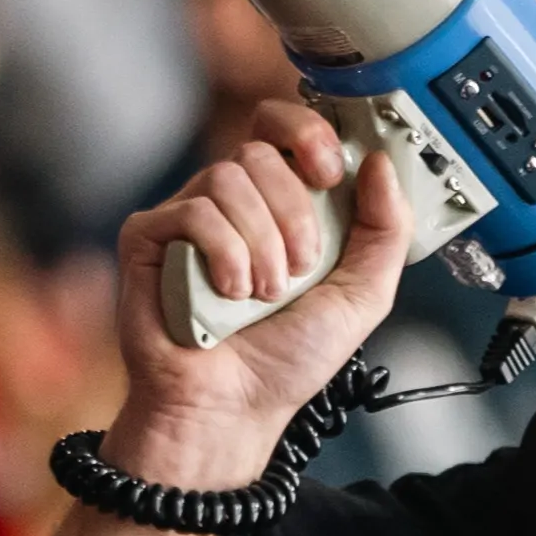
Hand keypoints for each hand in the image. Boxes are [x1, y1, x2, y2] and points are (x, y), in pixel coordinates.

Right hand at [105, 101, 415, 489]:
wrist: (233, 409)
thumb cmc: (287, 358)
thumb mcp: (363, 295)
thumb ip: (386, 229)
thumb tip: (381, 162)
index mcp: (281, 200)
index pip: (286, 125)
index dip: (309, 132)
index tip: (330, 173)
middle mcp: (233, 200)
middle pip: (261, 149)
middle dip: (293, 211)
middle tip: (301, 267)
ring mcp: (188, 215)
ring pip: (228, 177)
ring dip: (262, 243)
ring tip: (265, 294)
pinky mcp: (149, 237)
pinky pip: (192, 211)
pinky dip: (224, 255)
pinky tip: (229, 294)